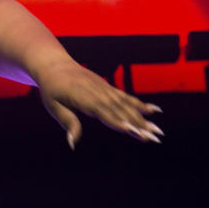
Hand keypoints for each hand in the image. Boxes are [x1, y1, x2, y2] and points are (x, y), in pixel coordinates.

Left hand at [36, 61, 162, 148]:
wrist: (54, 64)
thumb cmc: (51, 88)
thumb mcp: (53, 106)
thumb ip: (67, 122)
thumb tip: (72, 143)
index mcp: (82, 97)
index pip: (103, 112)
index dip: (118, 121)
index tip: (133, 131)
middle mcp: (97, 92)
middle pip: (119, 110)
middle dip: (138, 124)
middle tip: (154, 137)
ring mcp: (104, 88)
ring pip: (126, 105)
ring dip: (143, 118)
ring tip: (157, 131)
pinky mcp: (108, 87)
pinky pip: (126, 97)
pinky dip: (140, 104)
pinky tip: (155, 111)